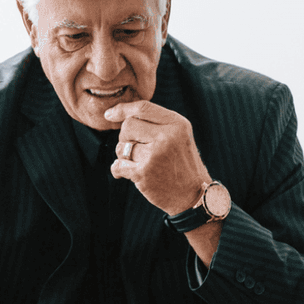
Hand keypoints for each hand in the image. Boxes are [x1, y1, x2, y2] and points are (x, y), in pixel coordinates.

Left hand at [104, 101, 210, 215]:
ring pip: (122, 146)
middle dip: (125, 137)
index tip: (109, 114)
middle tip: (136, 150)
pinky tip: (127, 173)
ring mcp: (155, 154)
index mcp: (177, 124)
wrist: (193, 196)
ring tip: (139, 164)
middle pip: (128, 125)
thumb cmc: (182, 165)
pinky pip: (118, 165)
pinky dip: (118, 170)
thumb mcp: (179, 137)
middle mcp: (167, 136)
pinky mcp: (144, 173)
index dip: (122, 109)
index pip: (143, 107)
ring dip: (123, 156)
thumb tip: (117, 114)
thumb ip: (156, 123)